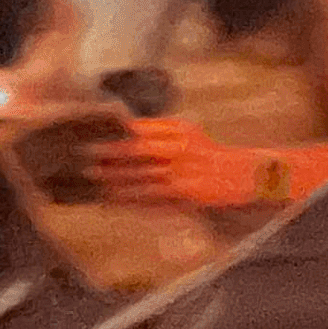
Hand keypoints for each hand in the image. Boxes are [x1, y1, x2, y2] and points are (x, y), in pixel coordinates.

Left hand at [85, 117, 267, 207]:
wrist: (243, 176)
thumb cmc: (210, 155)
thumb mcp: (187, 134)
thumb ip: (159, 132)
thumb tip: (125, 130)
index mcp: (179, 130)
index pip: (140, 128)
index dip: (114, 133)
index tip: (91, 134)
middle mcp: (180, 148)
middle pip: (137, 150)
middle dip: (109, 154)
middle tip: (84, 155)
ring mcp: (183, 172)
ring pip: (140, 175)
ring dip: (115, 178)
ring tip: (92, 179)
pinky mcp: (186, 194)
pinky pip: (152, 197)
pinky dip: (131, 199)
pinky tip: (114, 199)